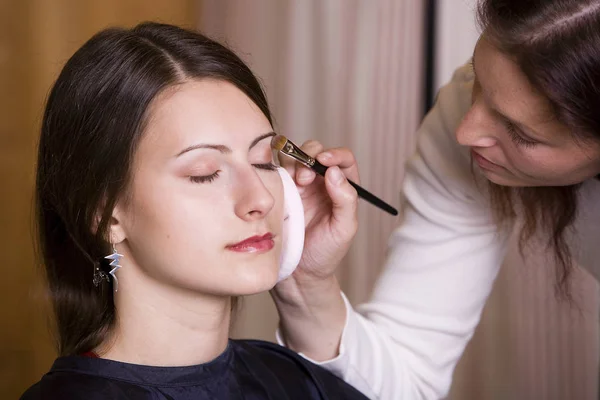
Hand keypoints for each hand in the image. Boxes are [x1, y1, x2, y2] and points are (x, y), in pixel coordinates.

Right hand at [279, 140, 358, 281]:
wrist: (298, 273)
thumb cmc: (325, 253)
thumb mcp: (344, 229)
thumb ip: (346, 200)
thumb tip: (334, 172)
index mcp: (340, 188)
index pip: (343, 160)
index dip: (335, 154)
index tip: (324, 161)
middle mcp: (319, 183)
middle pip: (315, 152)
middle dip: (309, 157)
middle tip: (304, 178)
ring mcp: (297, 186)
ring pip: (293, 156)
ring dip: (292, 161)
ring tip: (293, 182)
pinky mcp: (278, 192)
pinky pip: (276, 170)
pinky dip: (275, 167)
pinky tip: (277, 182)